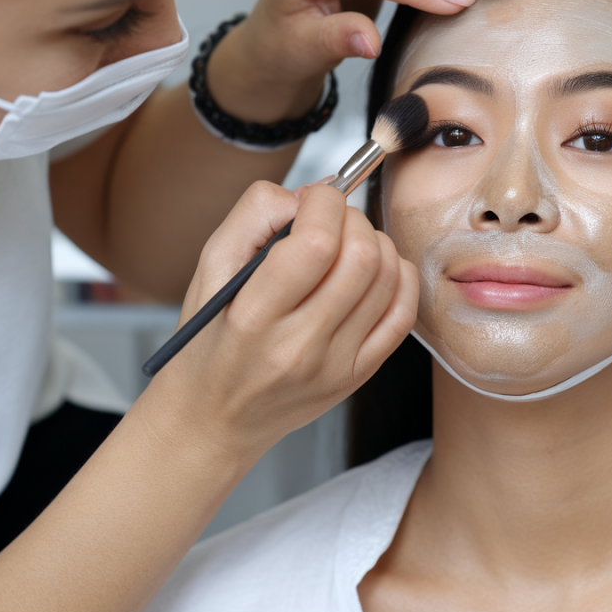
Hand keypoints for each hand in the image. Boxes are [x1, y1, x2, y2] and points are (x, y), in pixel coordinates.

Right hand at [147, 181, 418, 464]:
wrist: (213, 418)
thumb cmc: (208, 339)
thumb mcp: (208, 270)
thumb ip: (253, 216)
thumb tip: (310, 193)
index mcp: (253, 317)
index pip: (316, 243)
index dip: (324, 202)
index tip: (313, 198)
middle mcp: (299, 346)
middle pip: (361, 258)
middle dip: (352, 218)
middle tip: (330, 219)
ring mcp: (335, 365)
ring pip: (388, 279)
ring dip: (376, 242)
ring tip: (347, 242)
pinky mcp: (359, 375)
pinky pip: (403, 314)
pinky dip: (398, 276)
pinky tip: (374, 269)